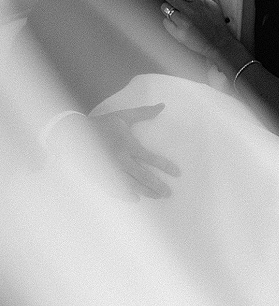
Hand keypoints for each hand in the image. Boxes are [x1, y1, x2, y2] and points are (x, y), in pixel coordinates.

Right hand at [47, 105, 179, 200]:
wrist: (74, 133)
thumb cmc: (102, 124)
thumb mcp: (123, 116)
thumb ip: (143, 113)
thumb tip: (163, 106)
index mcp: (127, 145)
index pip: (151, 158)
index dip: (165, 166)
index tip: (177, 173)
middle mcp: (120, 160)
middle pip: (143, 177)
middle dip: (157, 186)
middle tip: (168, 193)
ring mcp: (110, 170)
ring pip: (131, 186)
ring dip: (145, 192)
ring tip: (157, 197)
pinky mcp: (100, 176)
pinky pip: (115, 189)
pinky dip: (126, 195)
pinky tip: (135, 199)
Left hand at [154, 0, 234, 58]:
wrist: (218, 43)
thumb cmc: (216, 21)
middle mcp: (190, 9)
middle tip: (179, 2)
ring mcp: (183, 21)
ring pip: (164, 7)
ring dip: (170, 9)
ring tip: (182, 15)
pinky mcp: (178, 33)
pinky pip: (164, 21)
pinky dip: (170, 22)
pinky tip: (180, 24)